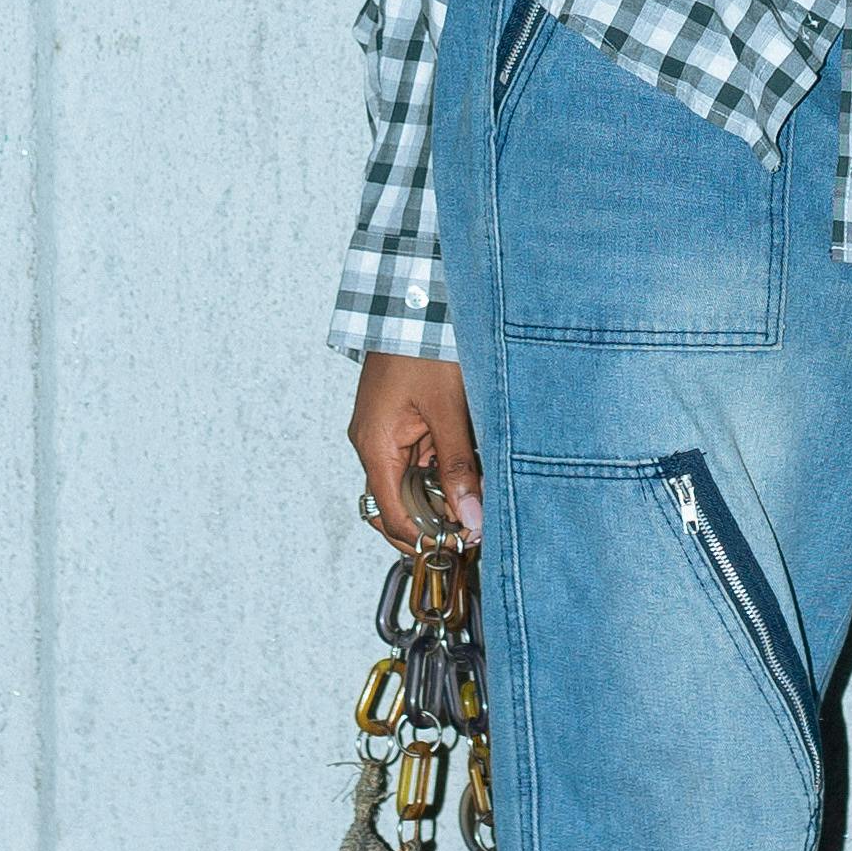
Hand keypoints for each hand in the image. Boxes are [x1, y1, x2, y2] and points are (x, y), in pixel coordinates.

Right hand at [348, 352, 482, 550]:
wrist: (414, 303)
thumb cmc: (423, 346)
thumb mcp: (449, 409)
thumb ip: (459, 466)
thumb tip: (471, 517)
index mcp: (375, 445)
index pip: (392, 515)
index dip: (423, 539)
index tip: (461, 547)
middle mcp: (373, 445)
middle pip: (396, 506)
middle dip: (431, 526)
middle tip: (472, 534)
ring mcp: (385, 435)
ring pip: (409, 487)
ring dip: (439, 500)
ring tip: (478, 506)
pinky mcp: (401, 424)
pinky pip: (417, 463)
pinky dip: (440, 476)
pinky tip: (469, 478)